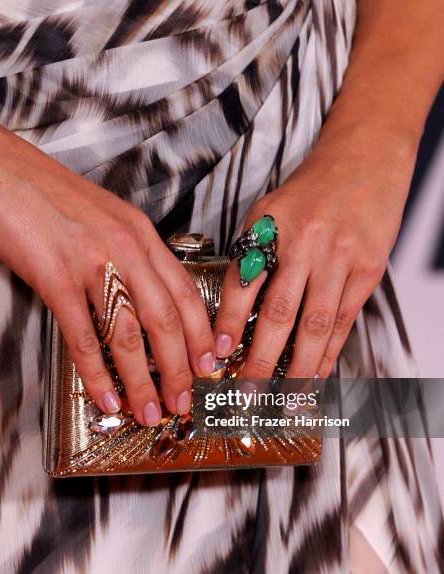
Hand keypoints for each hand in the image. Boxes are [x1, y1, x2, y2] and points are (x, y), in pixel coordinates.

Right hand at [0, 97, 214, 424]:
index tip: (208, 364)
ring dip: (143, 381)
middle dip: (179, 369)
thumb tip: (141, 296)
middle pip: (166, 320)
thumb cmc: (47, 191)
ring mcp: (92, 262)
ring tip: (151, 411)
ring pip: (129, 333)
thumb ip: (128, 252)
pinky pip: (82, 334)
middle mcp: (126, 247)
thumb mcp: (104, 217)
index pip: (185, 291)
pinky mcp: (55, 277)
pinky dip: (97, 372)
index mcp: (141, 233)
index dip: (201, 334)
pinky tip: (106, 396)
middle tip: (184, 402)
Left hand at [214, 125, 416, 378]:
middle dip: (260, 361)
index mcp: (269, 226)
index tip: (218, 355)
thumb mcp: (269, 211)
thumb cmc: (311, 190)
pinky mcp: (367, 270)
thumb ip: (252, 254)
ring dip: (298, 370)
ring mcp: (339, 258)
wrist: (364, 160)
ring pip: (315, 325)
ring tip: (284, 400)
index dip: (229, 324)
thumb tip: (235, 311)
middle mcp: (304, 243)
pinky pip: (344, 320)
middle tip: (246, 395)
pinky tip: (317, 375)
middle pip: (278, 313)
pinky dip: (329, 352)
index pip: (242, 284)